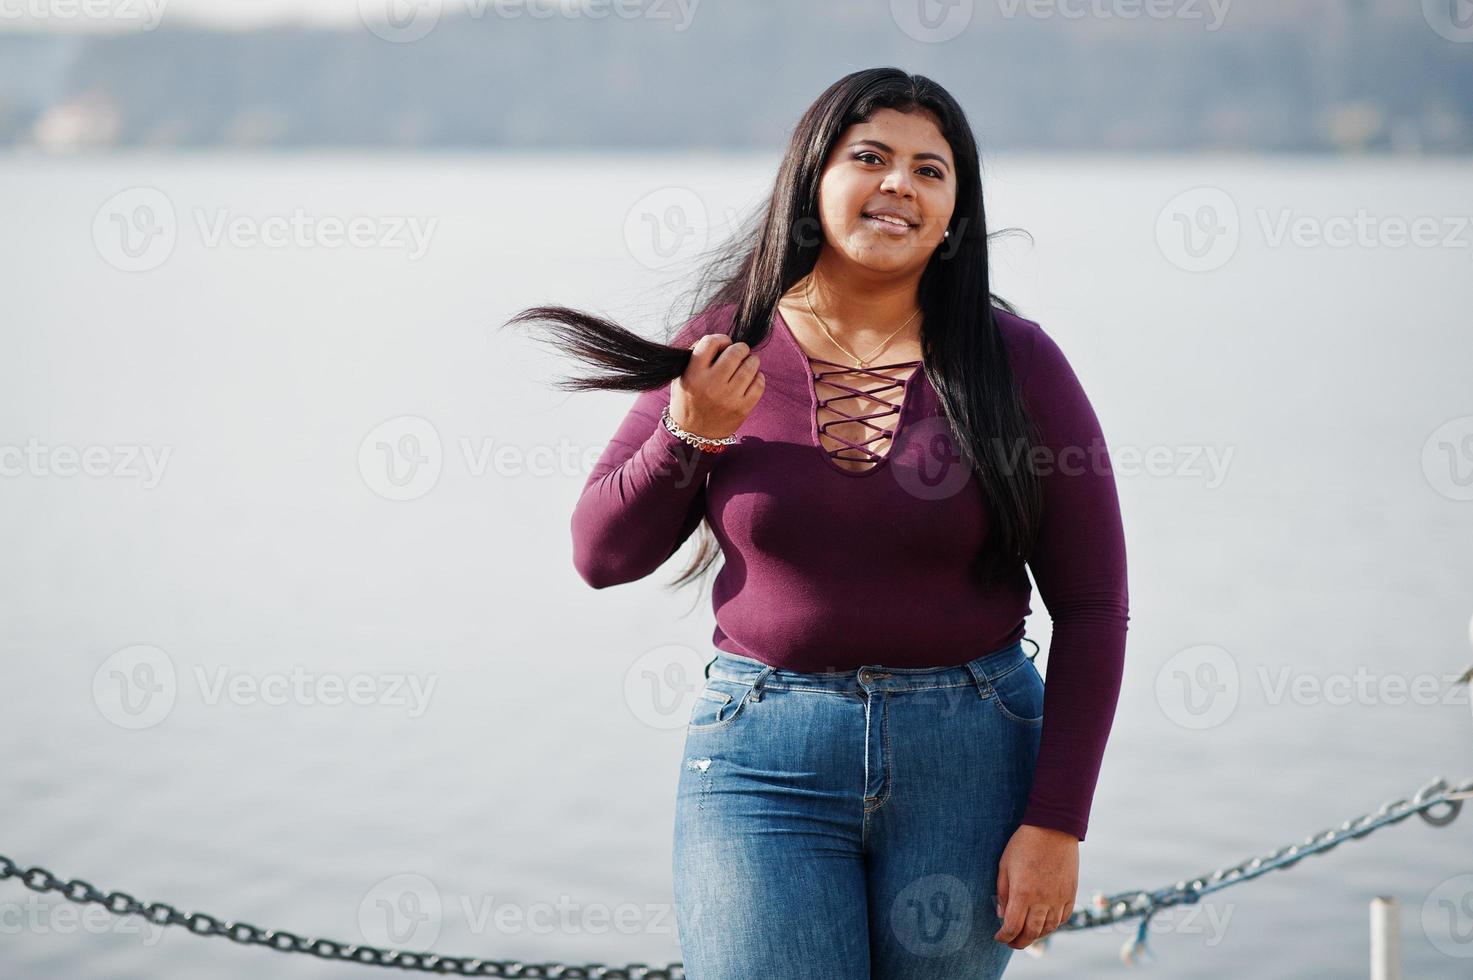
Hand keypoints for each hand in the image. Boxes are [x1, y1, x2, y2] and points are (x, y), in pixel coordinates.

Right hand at [669, 332, 764, 440]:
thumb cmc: (689, 400)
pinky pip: (759, 384)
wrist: (693, 435)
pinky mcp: (742, 408)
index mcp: (693, 374)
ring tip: (748, 364)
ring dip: (752, 361)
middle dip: (741, 348)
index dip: (721, 339)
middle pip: (735, 352)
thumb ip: (695, 356)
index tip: (724, 344)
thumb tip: (719, 341)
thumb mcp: (681, 377)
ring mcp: (728, 397)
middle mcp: (710, 385)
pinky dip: (759, 377)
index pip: (710, 342)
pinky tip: (753, 378)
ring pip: (750, 366)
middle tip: (740, 353)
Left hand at [994, 823, 1078, 949]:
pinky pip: (1063, 918)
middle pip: (1031, 933)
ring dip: (1036, 935)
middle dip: (1019, 942)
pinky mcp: (1070, 894)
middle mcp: (1042, 900)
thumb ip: (1002, 892)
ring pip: (1049, 929)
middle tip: (1011, 942)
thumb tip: (1002, 915)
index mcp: (1023, 893)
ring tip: (1027, 933)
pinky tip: (1045, 923)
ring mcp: (1059, 898)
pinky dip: (1053, 925)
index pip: (1013, 927)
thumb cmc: (1024, 844)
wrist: (1054, 828)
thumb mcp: (1004, 865)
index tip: (998, 937)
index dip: (1004, 936)